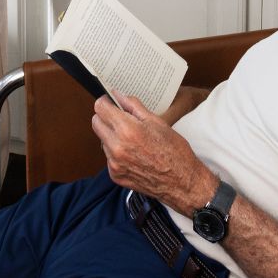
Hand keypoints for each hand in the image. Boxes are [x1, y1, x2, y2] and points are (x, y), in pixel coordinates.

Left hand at [93, 91, 213, 212]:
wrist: (181, 182)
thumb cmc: (174, 152)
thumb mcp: (157, 122)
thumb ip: (134, 106)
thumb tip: (119, 95)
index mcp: (128, 130)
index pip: (100, 108)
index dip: (106, 102)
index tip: (111, 102)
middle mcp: (116, 147)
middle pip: (96, 123)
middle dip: (106, 117)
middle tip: (121, 118)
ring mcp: (114, 163)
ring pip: (102, 140)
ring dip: (112, 136)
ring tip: (133, 139)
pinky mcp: (115, 175)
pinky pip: (108, 157)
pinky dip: (117, 153)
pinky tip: (134, 154)